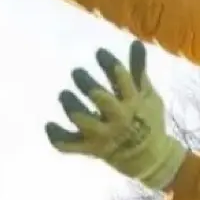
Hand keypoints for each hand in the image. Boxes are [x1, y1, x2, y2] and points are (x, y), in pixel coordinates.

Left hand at [45, 40, 186, 191]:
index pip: (121, 79)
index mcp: (133, 102)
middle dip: (87, 85)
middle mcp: (118, 118)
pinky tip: (49, 124)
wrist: (149, 158)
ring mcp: (103, 135)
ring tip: (64, 95)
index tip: (99, 53)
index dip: (108, 64)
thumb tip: (135, 41)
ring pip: (83, 121)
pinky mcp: (91, 148)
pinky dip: (57, 136)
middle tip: (76, 73)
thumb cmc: (148, 119)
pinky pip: (70, 145)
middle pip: (101, 100)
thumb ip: (138, 69)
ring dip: (71, 107)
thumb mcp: (148, 94)